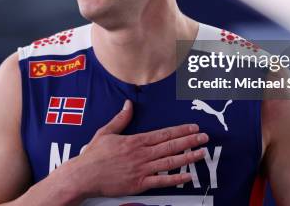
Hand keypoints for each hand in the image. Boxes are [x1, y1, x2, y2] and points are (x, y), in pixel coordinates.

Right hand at [63, 99, 207, 198]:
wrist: (84, 175)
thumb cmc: (93, 155)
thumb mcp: (106, 132)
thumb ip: (120, 119)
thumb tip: (128, 104)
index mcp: (135, 141)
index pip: (163, 134)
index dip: (180, 130)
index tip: (193, 127)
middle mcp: (142, 154)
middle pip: (171, 146)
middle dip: (189, 141)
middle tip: (204, 137)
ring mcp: (142, 169)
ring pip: (170, 162)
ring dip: (188, 157)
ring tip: (201, 153)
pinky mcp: (139, 184)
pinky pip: (161, 181)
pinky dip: (176, 179)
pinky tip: (188, 176)